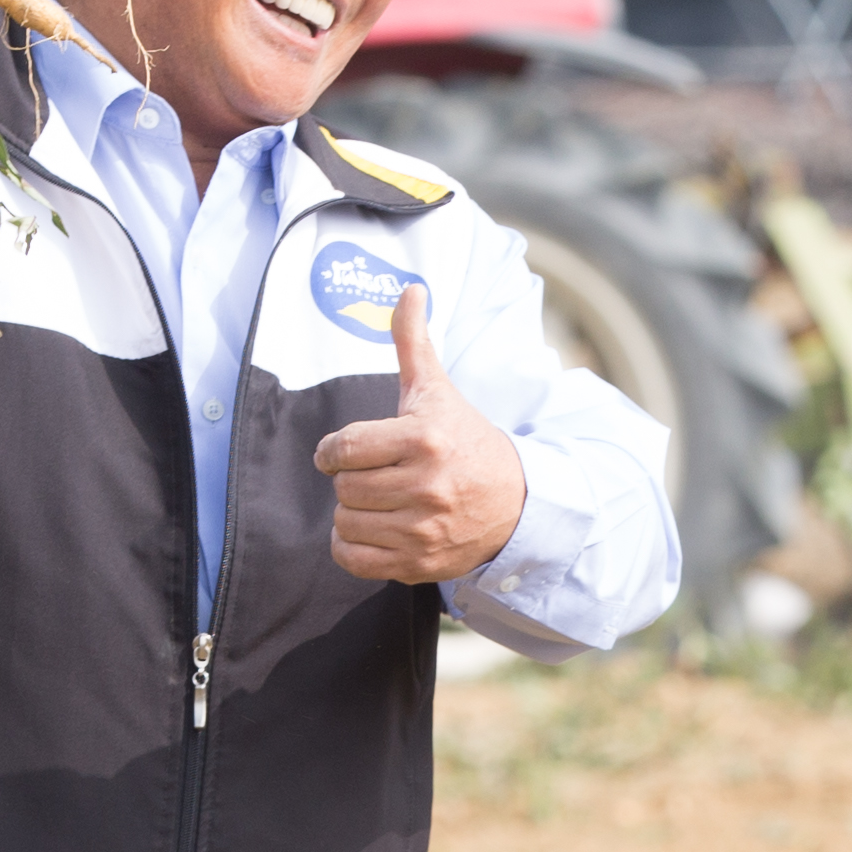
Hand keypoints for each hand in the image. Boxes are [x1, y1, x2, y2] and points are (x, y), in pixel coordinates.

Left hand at [313, 283, 528, 583]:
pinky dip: (351, 547)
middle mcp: (426, 486)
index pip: (345, 447)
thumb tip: (410, 288)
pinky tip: (370, 529)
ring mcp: (424, 529)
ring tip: (375, 501)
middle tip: (369, 475)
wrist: (518, 502)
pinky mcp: (420, 563)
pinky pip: (355, 559)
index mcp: (425, 438)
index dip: (333, 450)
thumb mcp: (437, 391)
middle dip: (348, 480)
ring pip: (346, 523)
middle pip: (343, 488)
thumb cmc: (467, 441)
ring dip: (351, 513)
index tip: (342, 451)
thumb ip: (414, 342)